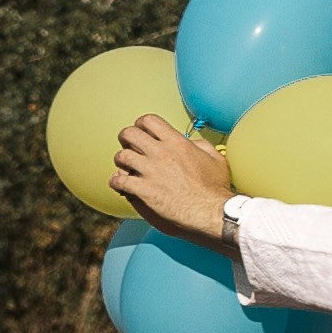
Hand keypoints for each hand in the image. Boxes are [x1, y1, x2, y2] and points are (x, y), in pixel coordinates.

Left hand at [111, 112, 237, 242]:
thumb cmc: (215, 188)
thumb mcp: (215, 158)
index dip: (141, 124)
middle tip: (128, 146)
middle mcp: (161, 153)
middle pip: (129, 134)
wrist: (210, 211)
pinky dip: (116, 182)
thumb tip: (192, 142)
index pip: (149, 120)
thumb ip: (201, 145)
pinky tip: (120, 185)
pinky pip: (119, 180)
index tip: (142, 131)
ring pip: (121, 156)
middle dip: (125, 138)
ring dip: (121, 162)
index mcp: (177, 142)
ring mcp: (150, 171)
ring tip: (124, 167)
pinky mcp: (143, 190)